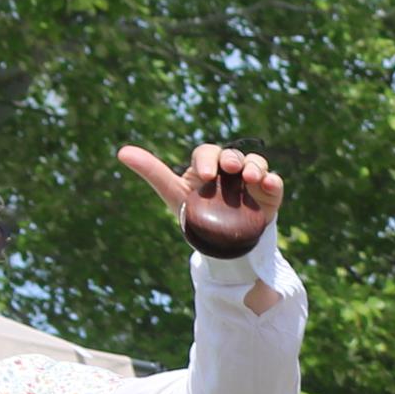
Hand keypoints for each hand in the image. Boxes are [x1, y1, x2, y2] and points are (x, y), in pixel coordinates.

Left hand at [117, 141, 283, 250]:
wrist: (220, 242)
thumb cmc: (194, 212)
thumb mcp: (172, 192)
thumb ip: (151, 171)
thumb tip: (121, 151)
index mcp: (206, 165)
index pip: (207, 153)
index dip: (207, 159)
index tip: (205, 175)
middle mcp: (229, 169)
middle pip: (232, 155)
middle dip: (232, 159)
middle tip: (231, 169)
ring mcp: (250, 180)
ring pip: (255, 163)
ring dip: (255, 166)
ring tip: (251, 177)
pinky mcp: (268, 193)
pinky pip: (274, 182)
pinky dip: (273, 181)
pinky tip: (268, 184)